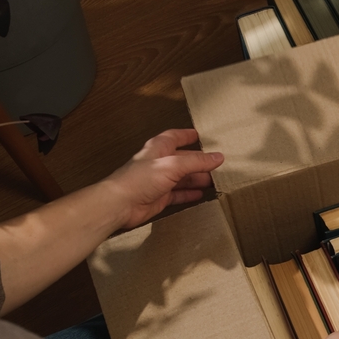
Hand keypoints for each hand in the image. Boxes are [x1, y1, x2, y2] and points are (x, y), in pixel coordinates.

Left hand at [103, 129, 223, 229]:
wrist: (121, 203)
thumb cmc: (139, 179)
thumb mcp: (172, 165)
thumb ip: (196, 162)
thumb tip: (218, 157)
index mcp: (159, 149)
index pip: (174, 137)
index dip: (187, 135)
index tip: (200, 135)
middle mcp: (159, 163)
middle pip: (183, 160)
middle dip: (199, 162)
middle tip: (216, 165)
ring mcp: (159, 181)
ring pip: (182, 178)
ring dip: (197, 179)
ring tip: (213, 181)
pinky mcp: (159, 198)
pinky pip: (177, 194)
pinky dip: (189, 194)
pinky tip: (200, 195)